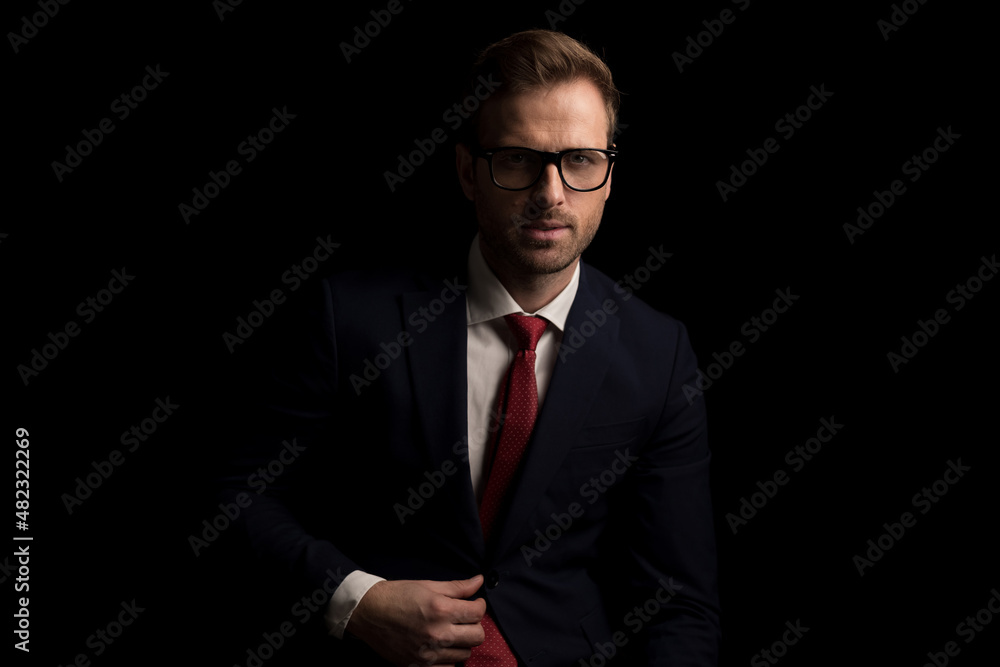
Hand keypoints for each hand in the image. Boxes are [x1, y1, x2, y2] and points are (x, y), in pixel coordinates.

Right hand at [345, 574, 485, 665]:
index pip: (477, 613)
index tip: (475, 603)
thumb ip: (457, 587)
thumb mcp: (428, 585)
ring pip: (465, 654)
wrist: (368, 612)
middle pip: (477, 636)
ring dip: (462, 642)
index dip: (480, 606)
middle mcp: (437, 633)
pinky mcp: (419, 665)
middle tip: (465, 618)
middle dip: (475, 625)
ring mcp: (429, 653)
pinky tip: (441, 646)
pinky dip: (448, 658)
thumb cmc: (397, 595)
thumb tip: (479, 581)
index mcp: (441, 609)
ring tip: (451, 632)